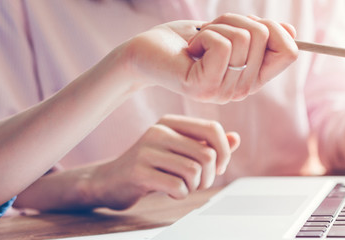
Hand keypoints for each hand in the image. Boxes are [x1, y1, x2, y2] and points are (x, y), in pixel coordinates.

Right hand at [86, 115, 239, 209]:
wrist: (109, 182)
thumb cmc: (149, 167)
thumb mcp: (178, 152)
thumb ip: (206, 144)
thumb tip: (235, 138)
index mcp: (170, 122)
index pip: (213, 129)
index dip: (224, 152)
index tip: (217, 167)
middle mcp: (158, 131)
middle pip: (207, 154)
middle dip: (209, 176)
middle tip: (198, 183)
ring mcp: (146, 151)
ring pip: (194, 171)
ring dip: (194, 187)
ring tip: (182, 187)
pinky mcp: (138, 172)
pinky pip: (177, 186)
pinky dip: (180, 195)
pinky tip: (169, 193)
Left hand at [126, 13, 297, 102]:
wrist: (146, 53)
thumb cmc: (185, 41)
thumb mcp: (227, 32)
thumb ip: (257, 34)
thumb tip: (289, 31)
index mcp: (252, 78)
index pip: (289, 52)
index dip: (274, 29)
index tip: (247, 25)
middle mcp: (242, 90)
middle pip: (266, 35)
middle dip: (235, 20)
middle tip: (210, 32)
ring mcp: (224, 91)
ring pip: (244, 36)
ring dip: (217, 26)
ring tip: (198, 41)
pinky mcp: (205, 86)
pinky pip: (223, 44)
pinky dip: (205, 34)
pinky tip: (190, 50)